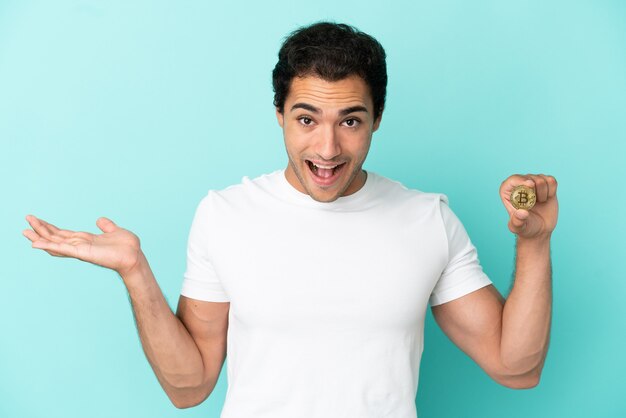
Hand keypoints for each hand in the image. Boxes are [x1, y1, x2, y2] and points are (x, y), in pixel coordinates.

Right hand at [23, 215, 141, 275]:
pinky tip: (37, 244)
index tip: (37, 220)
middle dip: (40, 230)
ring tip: (25, 231)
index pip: (63, 234)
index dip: (50, 228)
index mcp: (86, 240)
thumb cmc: (127, 247)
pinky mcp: (83, 253)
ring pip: (55, 243)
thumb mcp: (114, 231)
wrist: (134, 256)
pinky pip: (63, 249)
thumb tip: (99, 219)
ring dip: (40, 237)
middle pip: (55, 238)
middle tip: (25, 222)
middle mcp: (80, 245)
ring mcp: (80, 250)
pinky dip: (49, 247)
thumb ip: (106, 226)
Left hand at [499, 174, 558, 239]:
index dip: (521, 180)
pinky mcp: (545, 184)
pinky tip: (546, 198)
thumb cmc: (525, 228)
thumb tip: (522, 212)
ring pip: (541, 179)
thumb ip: (518, 221)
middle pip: (529, 178)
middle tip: (536, 202)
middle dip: (535, 190)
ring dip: (543, 193)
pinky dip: (551, 191)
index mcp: (507, 191)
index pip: (513, 180)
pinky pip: (551, 181)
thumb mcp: (518, 227)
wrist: (539, 230)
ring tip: (539, 202)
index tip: (530, 185)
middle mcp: (519, 184)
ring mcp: (533, 183)